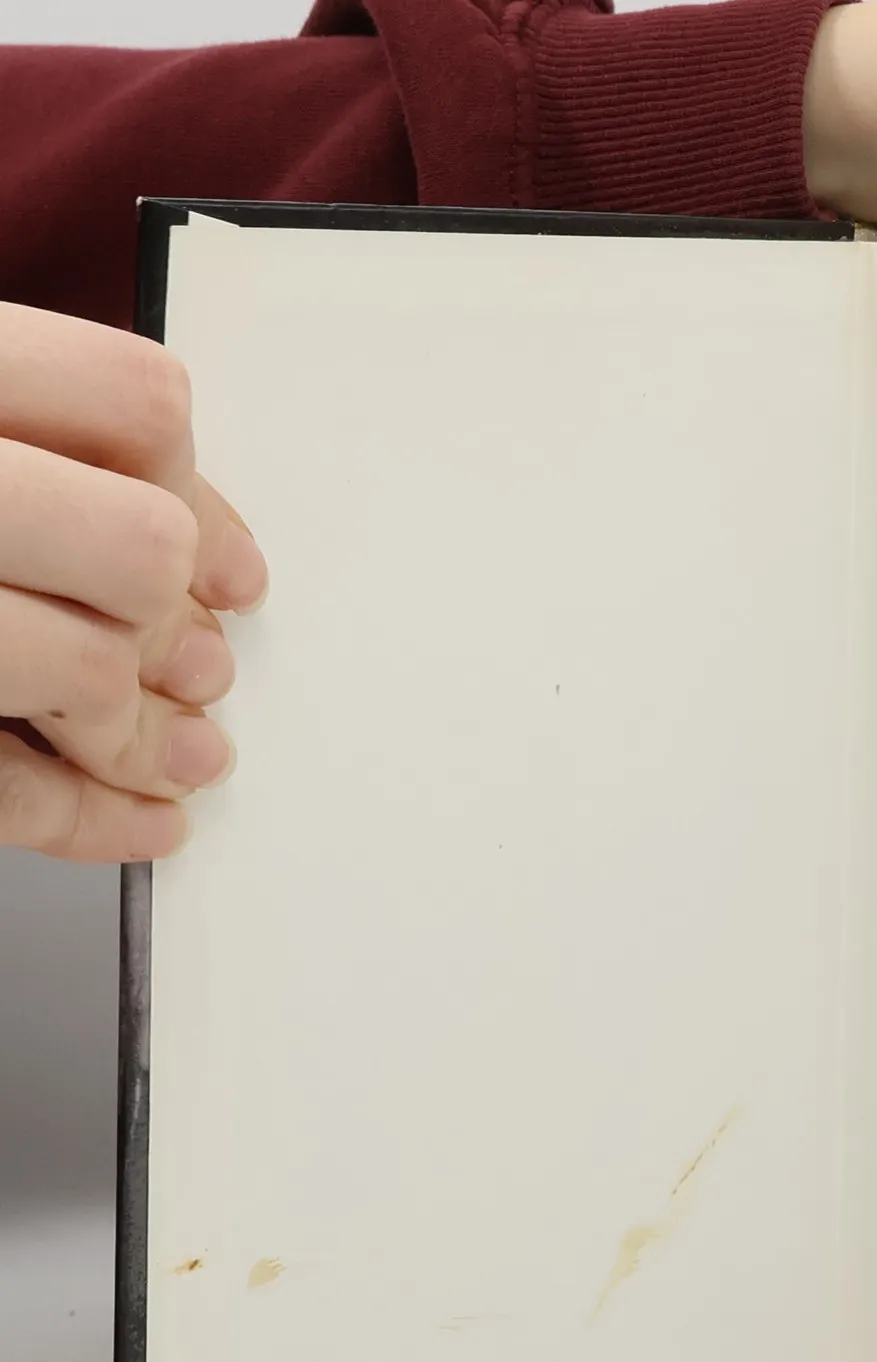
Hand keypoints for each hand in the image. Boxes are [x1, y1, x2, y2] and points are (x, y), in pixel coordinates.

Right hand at [0, 303, 265, 862]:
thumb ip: (61, 459)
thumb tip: (216, 569)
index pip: (134, 405)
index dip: (203, 493)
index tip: (235, 571)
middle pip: (137, 548)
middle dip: (178, 624)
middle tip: (201, 664)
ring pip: (84, 670)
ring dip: (147, 732)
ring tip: (180, 750)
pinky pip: (7, 787)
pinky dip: (94, 820)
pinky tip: (149, 823)